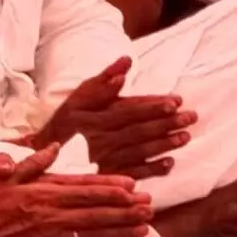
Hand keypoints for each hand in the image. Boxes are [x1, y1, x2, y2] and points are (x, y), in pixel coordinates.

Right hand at [0, 172, 152, 236]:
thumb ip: (30, 163)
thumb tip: (53, 148)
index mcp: (41, 193)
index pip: (84, 189)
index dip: (111, 187)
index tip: (134, 186)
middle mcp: (50, 217)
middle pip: (96, 211)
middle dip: (126, 209)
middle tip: (150, 206)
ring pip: (93, 233)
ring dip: (120, 230)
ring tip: (144, 226)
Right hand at [37, 59, 191, 177]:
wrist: (45, 153)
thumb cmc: (69, 119)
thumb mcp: (81, 96)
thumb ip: (105, 80)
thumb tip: (126, 61)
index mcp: (95, 117)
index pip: (128, 110)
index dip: (152, 105)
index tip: (177, 100)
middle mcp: (99, 139)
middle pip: (137, 130)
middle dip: (165, 123)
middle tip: (191, 117)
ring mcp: (103, 159)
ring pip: (137, 152)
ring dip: (163, 145)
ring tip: (185, 137)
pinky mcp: (107, 175)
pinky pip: (131, 174)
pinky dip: (151, 170)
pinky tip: (170, 163)